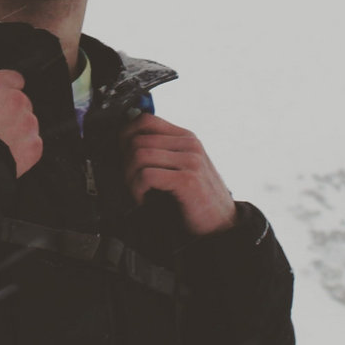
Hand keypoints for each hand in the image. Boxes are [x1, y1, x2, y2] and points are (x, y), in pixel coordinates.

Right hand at [0, 70, 42, 176]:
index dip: (4, 89)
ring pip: (26, 124)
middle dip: (8, 112)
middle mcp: (16, 99)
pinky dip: (21, 150)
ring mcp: (27, 123)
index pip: (12, 79)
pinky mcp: (33, 146)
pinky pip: (31, 145)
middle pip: (20, 102)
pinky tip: (4, 155)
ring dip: (16, 130)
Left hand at [121, 113, 236, 235]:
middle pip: (138, 139)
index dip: (126, 135)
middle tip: (130, 182)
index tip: (122, 155)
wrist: (222, 225)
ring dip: (130, 178)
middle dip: (125, 163)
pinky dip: (137, 189)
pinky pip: (147, 175)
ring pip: (139, 155)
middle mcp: (189, 145)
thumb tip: (126, 143)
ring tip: (137, 192)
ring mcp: (191, 161)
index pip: (146, 120)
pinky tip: (144, 200)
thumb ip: (162, 153)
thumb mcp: (181, 168)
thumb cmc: (197, 199)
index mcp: (186, 137)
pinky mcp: (188, 180)